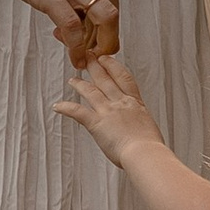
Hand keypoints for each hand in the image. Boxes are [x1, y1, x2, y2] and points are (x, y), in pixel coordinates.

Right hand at [0, 0, 120, 60]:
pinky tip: (73, 56)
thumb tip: (88, 30)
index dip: (106, 35)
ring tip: (80, 59)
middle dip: (105, 45)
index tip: (89, 45)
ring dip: (94, 48)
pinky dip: (76, 46)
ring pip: (103, 21)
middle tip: (89, 57)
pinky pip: (72, 25)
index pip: (115, 11)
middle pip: (113, 19)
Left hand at [53, 51, 169, 168]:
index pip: (124, 78)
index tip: (107, 58)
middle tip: (88, 57)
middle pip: (105, 79)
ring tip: (72, 79)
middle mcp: (121, 103)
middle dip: (96, 66)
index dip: (114, 66)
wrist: (144, 153)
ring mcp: (108, 111)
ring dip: (80, 84)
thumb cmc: (150, 147)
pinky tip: (58, 106)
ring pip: (91, 91)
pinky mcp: (96, 123)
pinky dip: (66, 108)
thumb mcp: (150, 128)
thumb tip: (141, 130)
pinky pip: (78, 112)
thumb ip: (141, 124)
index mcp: (135, 104)